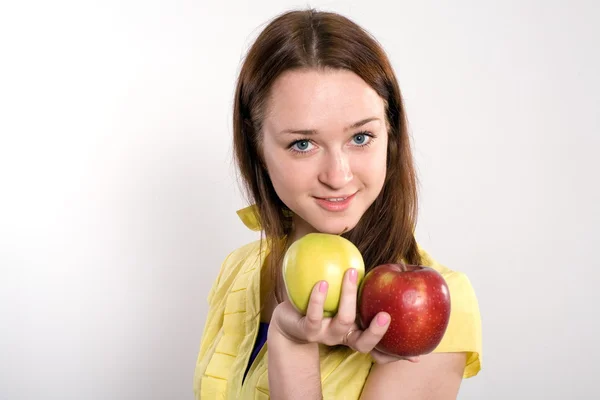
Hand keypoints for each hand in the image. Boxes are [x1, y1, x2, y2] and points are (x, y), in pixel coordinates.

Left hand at [269, 268, 419, 364]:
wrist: (288, 319)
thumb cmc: (323, 306)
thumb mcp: (345, 301)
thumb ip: (365, 292)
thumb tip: (391, 272)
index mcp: (355, 333)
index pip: (377, 346)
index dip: (394, 350)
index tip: (413, 350)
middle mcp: (343, 337)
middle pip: (362, 342)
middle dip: (376, 332)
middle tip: (386, 315)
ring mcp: (325, 335)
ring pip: (342, 321)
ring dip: (348, 297)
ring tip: (350, 272)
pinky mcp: (306, 329)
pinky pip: (314, 315)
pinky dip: (318, 299)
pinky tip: (321, 283)